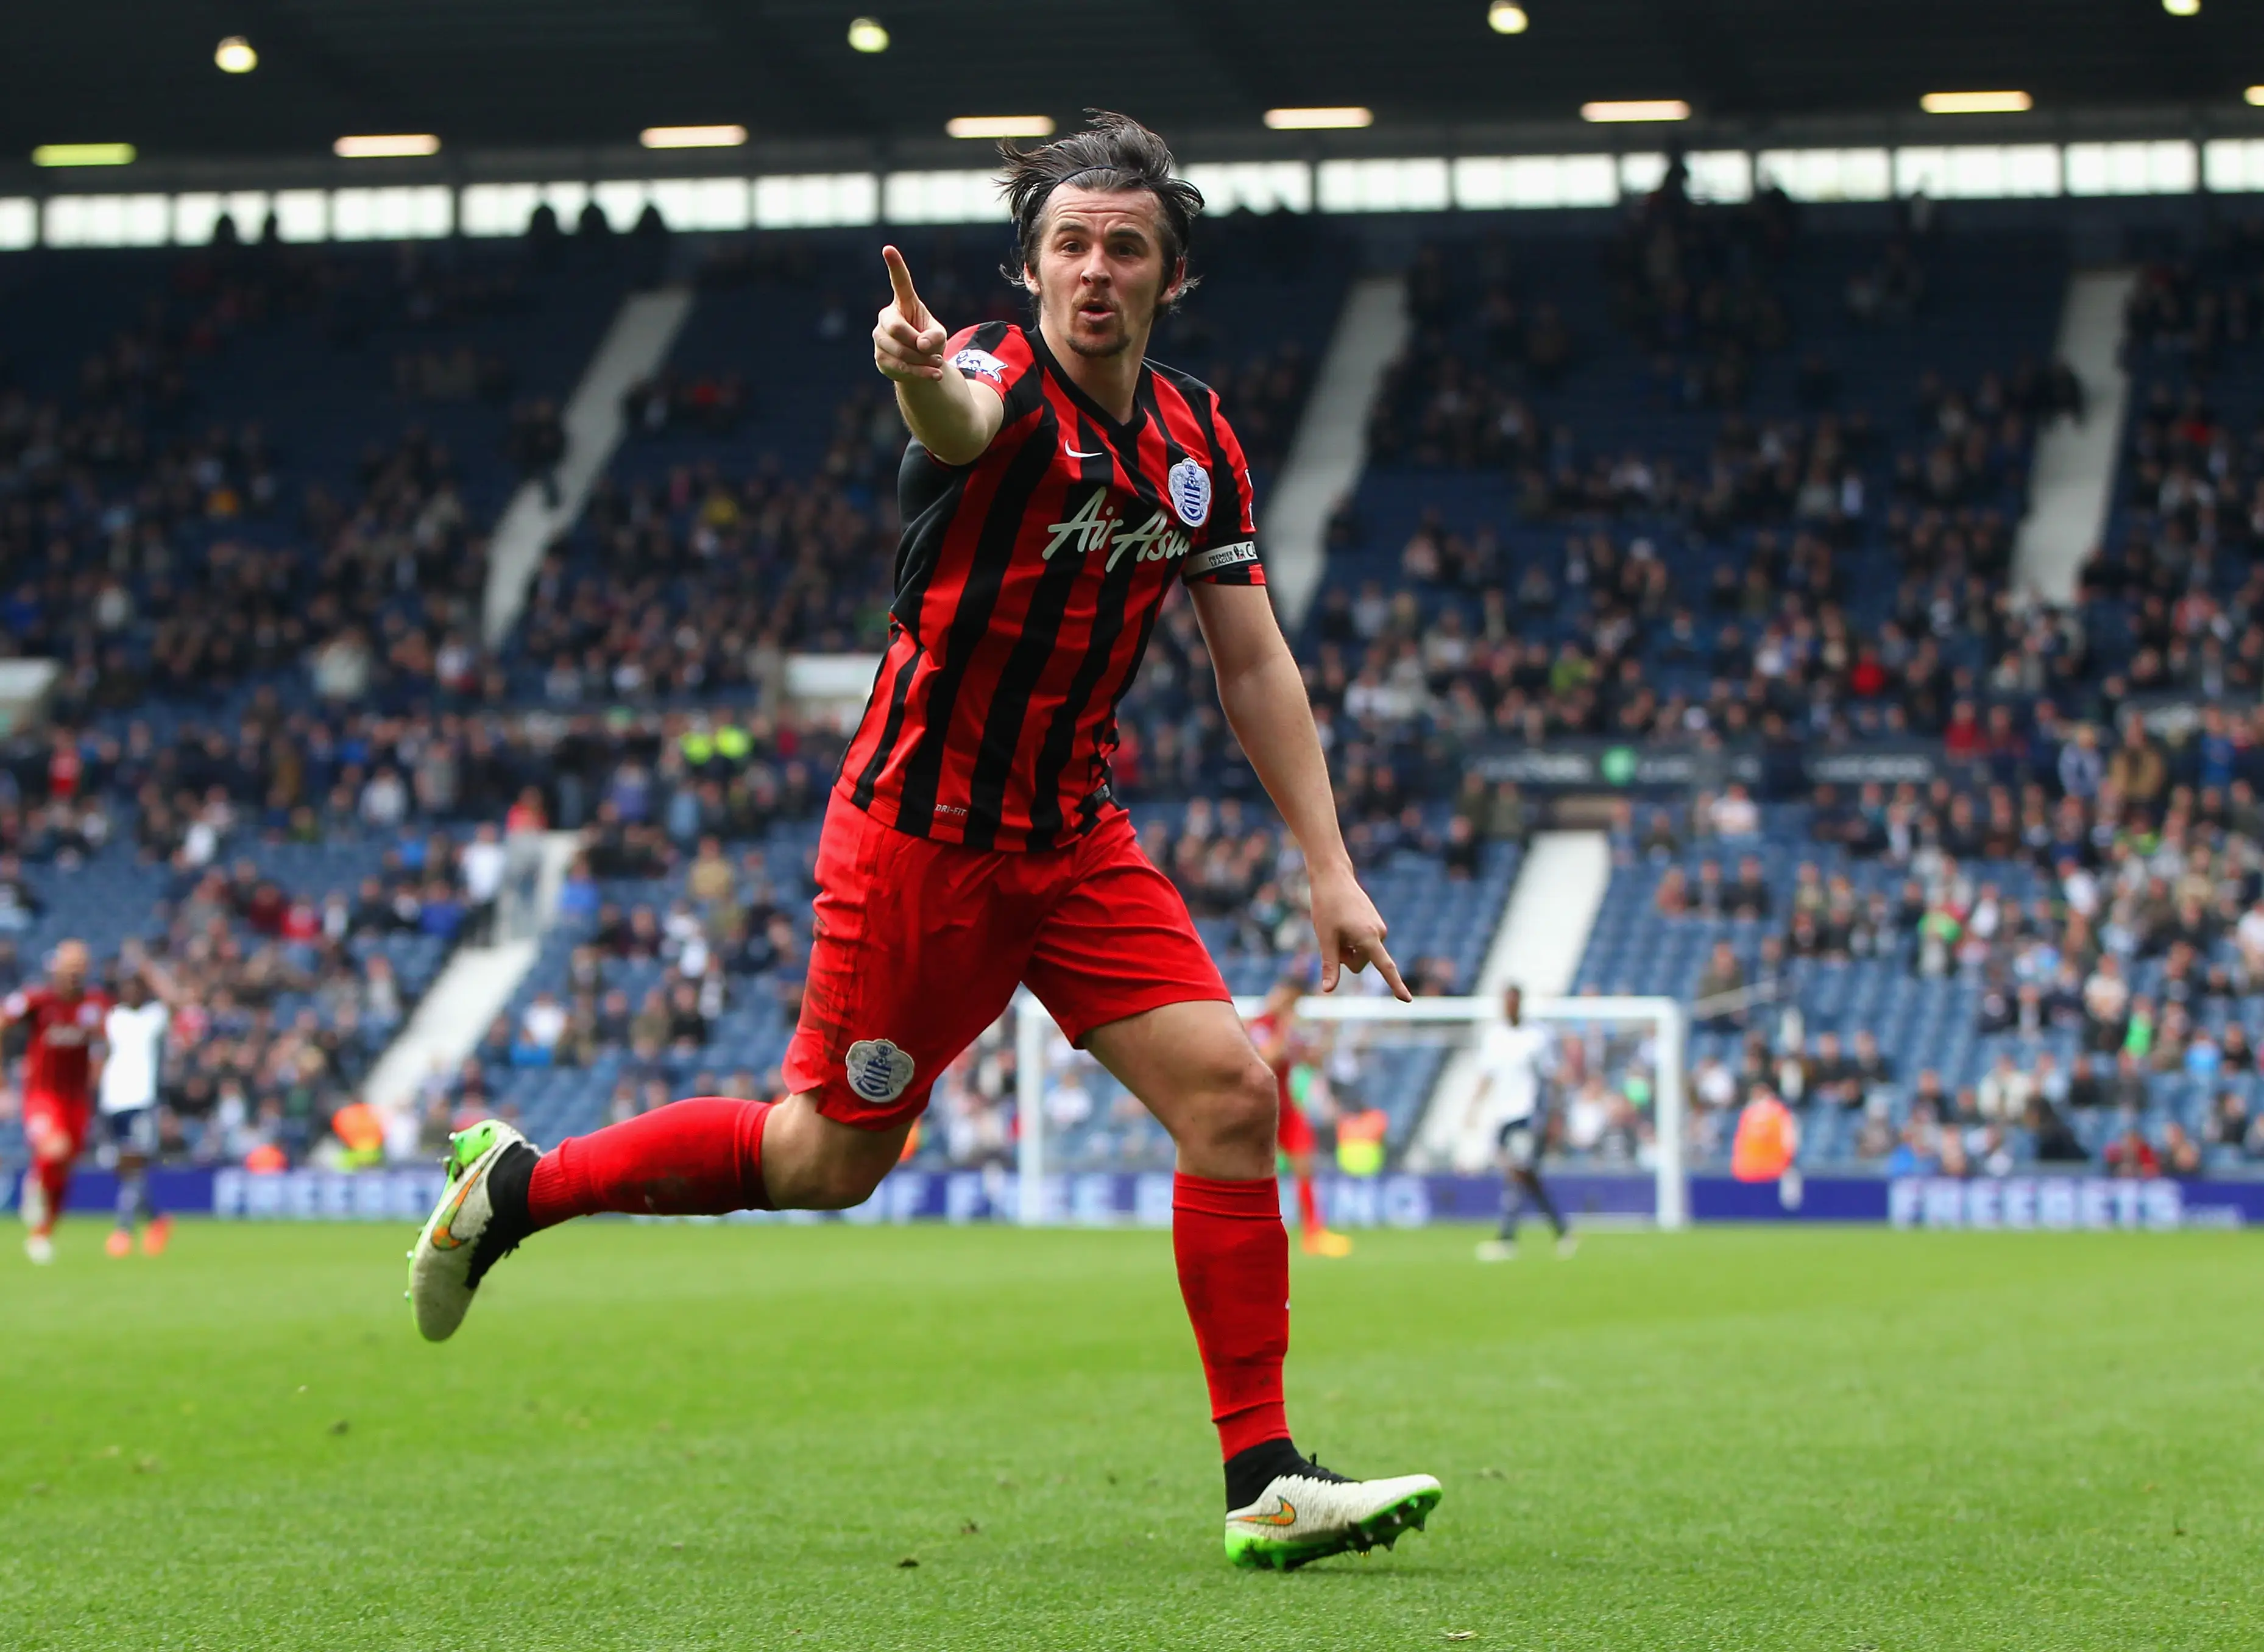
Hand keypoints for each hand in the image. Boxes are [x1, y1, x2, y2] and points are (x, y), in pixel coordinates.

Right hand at [873, 245, 948, 382]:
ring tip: (936, 364)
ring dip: (921, 360)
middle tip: (933, 351)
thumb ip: (935, 336)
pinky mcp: (879, 357)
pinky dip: (920, 372)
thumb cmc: (929, 341)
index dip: (895, 266)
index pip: (900, 282)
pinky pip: (899, 365)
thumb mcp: (939, 335)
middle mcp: (887, 317)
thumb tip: (921, 344)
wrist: (920, 365)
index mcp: (904, 303)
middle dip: (915, 342)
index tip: (888, 248)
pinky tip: (933, 374)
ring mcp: (879, 337)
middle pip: (896, 328)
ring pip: (898, 350)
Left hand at [1310, 863, 1410, 1000]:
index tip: (1407, 1000)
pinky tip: (1343, 922)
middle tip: (1332, 934)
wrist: (1334, 877)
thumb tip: (1328, 990)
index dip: (1396, 985)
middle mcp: (1379, 934)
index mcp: (1369, 938)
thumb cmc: (1326, 906)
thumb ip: (1330, 965)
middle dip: (1344, 957)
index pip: (1385, 968)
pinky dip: (1351, 939)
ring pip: (1360, 954)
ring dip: (1347, 947)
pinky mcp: (1376, 925)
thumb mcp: (1325, 938)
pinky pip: (1362, 943)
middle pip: (1359, 964)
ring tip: (1337, 925)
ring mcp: (1379, 928)